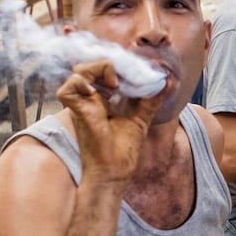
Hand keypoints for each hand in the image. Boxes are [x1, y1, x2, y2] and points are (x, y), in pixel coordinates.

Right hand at [57, 59, 168, 184]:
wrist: (115, 172)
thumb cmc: (123, 150)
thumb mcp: (142, 117)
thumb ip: (153, 98)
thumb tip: (169, 80)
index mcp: (102, 98)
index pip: (103, 69)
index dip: (118, 64)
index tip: (137, 72)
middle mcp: (89, 98)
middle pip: (90, 64)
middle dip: (109, 63)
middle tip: (125, 79)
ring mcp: (81, 104)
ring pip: (79, 70)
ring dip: (99, 69)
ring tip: (116, 85)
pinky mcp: (76, 112)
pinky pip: (67, 88)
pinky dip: (80, 84)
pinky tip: (97, 94)